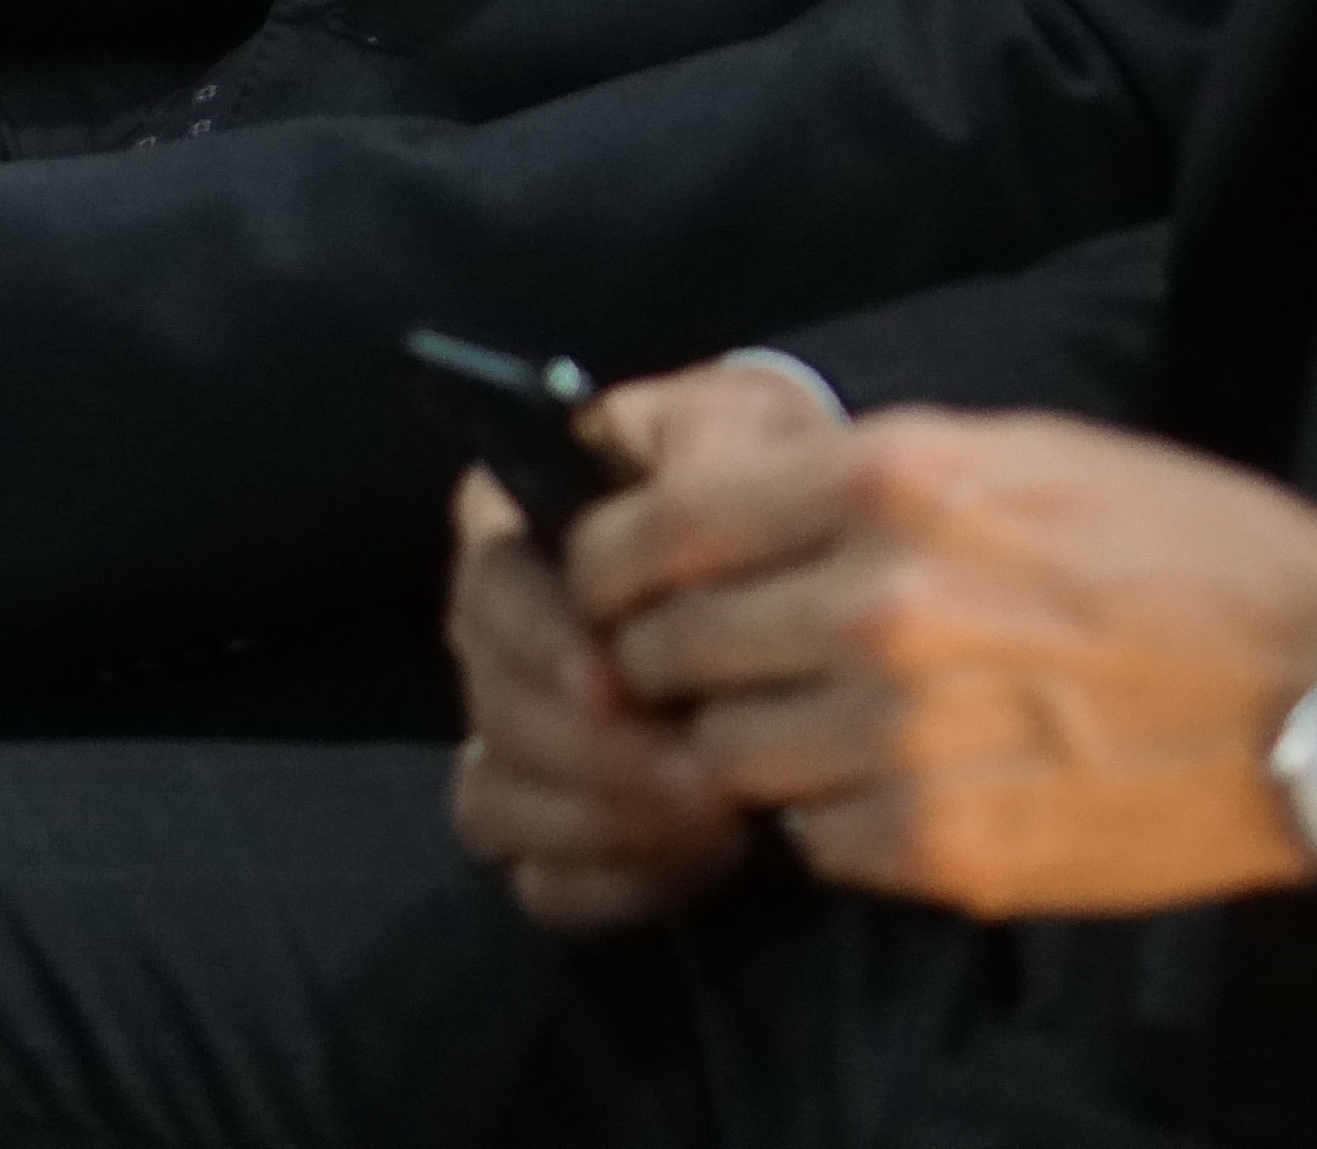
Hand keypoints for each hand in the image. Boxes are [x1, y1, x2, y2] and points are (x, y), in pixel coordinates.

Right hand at [445, 360, 837, 928]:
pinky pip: (544, 885)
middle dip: (590, 753)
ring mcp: (520, 738)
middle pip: (491, 709)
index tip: (615, 681)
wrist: (828, 546)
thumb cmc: (777, 472)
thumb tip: (627, 555)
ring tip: (714, 822)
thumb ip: (688, 480)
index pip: (488, 586)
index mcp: (520, 528)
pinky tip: (696, 866)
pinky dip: (612, 884)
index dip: (540, 641)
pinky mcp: (561, 826)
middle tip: (697, 774)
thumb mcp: (745, 433)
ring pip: (497, 805)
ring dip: (601, 823)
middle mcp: (503, 637)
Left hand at [588, 406, 1316, 917]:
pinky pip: (816, 842)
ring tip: (824, 725)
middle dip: (669, 660)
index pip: (662, 532)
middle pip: (673, 651)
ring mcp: (905, 737)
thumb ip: (861, 478)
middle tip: (702, 663)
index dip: (611, 561)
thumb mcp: (1018, 453)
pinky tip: (903, 784)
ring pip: (732, 756)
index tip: (610, 580)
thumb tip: (716, 499)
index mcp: (896, 483)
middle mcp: (880, 604)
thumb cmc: (1179, 548)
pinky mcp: (943, 847)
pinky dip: (837, 820)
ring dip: (756, 744)